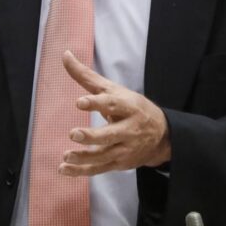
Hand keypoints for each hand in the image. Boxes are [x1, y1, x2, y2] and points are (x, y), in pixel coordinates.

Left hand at [58, 50, 170, 175]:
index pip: (112, 104)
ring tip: (66, 155)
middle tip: (74, 134)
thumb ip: (87, 75)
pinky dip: (81, 171)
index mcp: (128, 107)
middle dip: (92, 136)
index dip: (96, 103)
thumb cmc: (130, 106)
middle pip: (110, 134)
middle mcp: (128, 129)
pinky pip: (98, 169)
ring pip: (103, 156)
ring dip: (84, 158)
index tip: (80, 102)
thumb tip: (65, 54)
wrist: (161, 135)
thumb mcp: (113, 89)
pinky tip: (64, 168)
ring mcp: (124, 149)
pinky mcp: (119, 163)